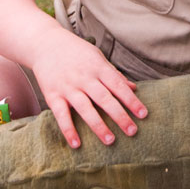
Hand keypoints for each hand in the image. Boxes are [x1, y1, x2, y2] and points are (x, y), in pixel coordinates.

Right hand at [30, 27, 147, 148]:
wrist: (46, 44)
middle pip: (105, 99)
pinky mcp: (53, 95)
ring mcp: (68, 87)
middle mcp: (84, 78)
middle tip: (133, 131)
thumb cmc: (77, 52)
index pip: (118, 86)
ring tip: (110, 140)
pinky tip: (77, 144)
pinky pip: (61, 115)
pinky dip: (68, 130)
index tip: (143, 114)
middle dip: (120, 116)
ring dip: (98, 126)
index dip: (131, 100)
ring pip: (85, 108)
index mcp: (98, 68)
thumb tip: (133, 88)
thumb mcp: (98, 57)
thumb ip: (114, 74)